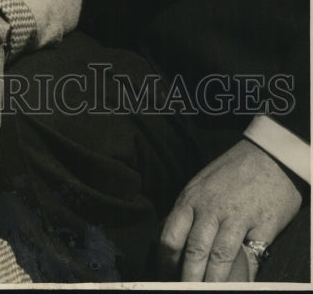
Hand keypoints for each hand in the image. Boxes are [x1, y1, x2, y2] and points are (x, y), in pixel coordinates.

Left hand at [159, 138, 301, 281]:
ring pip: (219, 258)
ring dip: (213, 282)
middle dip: (188, 278)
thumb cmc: (232, 171)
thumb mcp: (201, 184)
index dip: (166, 262)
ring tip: (209, 293)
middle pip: (194, 251)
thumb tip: (175, 241)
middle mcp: (211, 208)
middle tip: (185, 291)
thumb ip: (189, 211)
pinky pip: (252, 258)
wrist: (269, 155)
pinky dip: (245, 277)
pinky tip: (240, 285)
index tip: (166, 277)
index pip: (171, 236)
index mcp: (191, 199)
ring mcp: (238, 217)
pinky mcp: (263, 225)